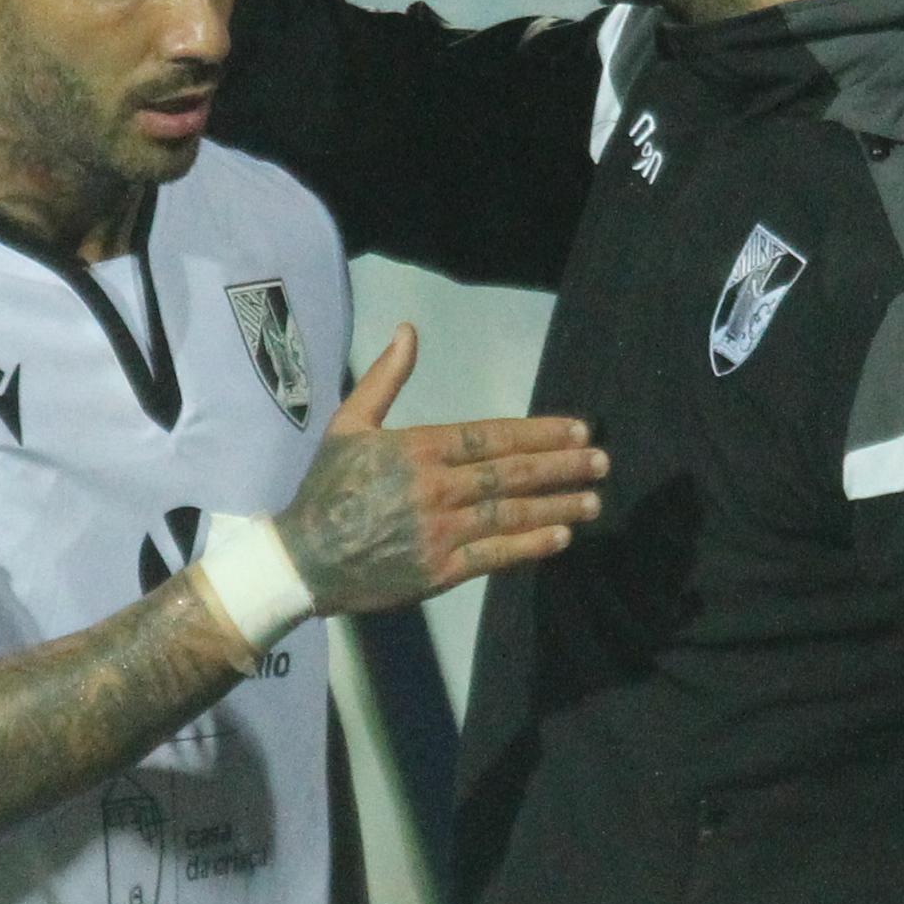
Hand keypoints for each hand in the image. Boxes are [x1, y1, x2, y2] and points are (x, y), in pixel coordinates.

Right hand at [275, 326, 607, 614]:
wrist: (301, 560)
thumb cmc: (326, 490)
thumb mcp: (348, 425)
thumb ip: (385, 378)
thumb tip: (409, 331)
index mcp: (417, 449)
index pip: (492, 436)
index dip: (540, 433)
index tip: (578, 430)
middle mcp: (434, 489)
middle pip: (511, 474)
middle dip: (562, 467)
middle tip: (601, 461)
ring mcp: (439, 532)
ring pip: (511, 515)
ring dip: (557, 506)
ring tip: (593, 501)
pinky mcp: (439, 572)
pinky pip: (494, 557)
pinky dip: (530, 547)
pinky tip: (560, 538)